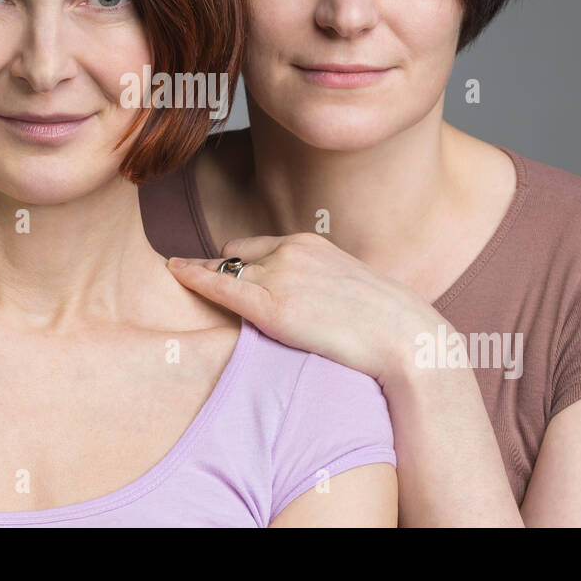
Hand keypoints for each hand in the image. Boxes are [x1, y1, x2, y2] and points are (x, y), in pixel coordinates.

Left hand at [166, 232, 440, 385]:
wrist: (405, 337)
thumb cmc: (386, 323)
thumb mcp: (348, 287)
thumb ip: (320, 284)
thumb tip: (308, 300)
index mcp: (311, 243)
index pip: (259, 244)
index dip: (239, 260)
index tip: (222, 266)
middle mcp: (291, 251)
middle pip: (237, 253)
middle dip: (220, 267)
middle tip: (195, 277)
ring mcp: (280, 276)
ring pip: (226, 269)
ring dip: (204, 274)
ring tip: (178, 276)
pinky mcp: (272, 307)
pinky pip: (221, 287)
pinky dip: (194, 277)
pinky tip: (175, 272)